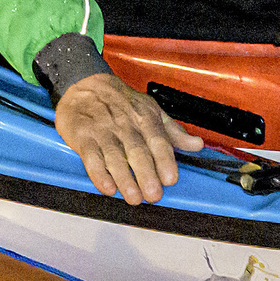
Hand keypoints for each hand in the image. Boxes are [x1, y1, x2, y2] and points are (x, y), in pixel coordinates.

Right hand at [53, 72, 198, 204]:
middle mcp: (125, 125)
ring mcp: (103, 131)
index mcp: (144, 118)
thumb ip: (173, 131)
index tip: (170, 179)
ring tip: (134, 197)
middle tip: (153, 194)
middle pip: (137, 151)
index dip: (164, 161)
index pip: (158, 141)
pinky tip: (107, 187)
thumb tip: (196, 145)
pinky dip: (99, 174)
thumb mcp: (151, 110)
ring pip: (115, 157)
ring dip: (125, 179)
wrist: (85, 84)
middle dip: (146, 174)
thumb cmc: (120, 101)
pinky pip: (91, 157)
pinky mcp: (83, 137)